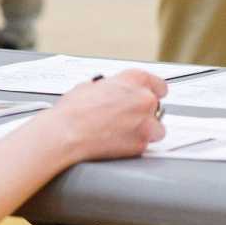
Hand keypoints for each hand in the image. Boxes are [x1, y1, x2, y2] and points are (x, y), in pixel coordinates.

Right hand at [43, 69, 166, 161]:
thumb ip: (112, 87)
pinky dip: (136, 145)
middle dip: (144, 113)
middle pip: (157, 107)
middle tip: (127, 118)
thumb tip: (111, 92)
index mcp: (134, 79)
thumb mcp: (92, 85)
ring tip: (125, 133)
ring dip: (146, 131)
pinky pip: (145, 145)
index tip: (151, 97)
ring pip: (157, 128)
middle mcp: (144, 99)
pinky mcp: (141, 144)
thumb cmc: (74, 110)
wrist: (67, 133)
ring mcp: (145, 123)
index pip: (159, 85)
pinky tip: (119, 143)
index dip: (153, 93)